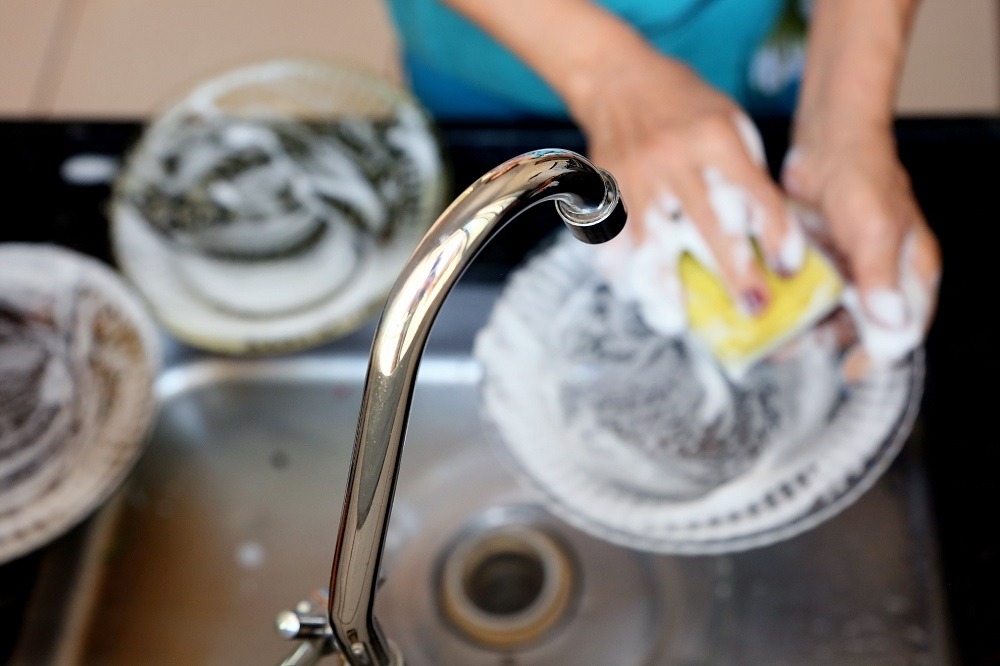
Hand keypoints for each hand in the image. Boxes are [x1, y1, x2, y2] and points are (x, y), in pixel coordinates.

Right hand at [565, 45, 802, 315]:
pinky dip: (621, 270)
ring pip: (651, 241)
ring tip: (676, 322)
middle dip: (732, 272)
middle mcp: (675, 157)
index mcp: (715, 137)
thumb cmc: (684, 108)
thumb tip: (766, 237)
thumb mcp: (727, 123)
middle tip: (752, 308)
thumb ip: (744, 174)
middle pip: (707, 224)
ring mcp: (635, 177)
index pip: (753, 191)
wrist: (617, 81)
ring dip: (665, 285)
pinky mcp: (604, 190)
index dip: (775, 233)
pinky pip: (611, 239)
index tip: (788, 269)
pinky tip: (635, 294)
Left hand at [782, 125, 940, 379]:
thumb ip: (879, 276)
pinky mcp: (820, 253)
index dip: (877, 353)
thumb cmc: (863, 174)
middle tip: (790, 349)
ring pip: (826, 308)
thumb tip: (890, 322)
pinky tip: (764, 305)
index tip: (848, 371)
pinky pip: (805, 286)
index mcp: (910, 272)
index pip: (903, 328)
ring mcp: (848, 263)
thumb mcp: (874, 228)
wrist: (829, 135)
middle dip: (825, 340)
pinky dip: (788, 297)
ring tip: (769, 332)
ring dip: (800, 321)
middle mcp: (880, 272)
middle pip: (858, 324)